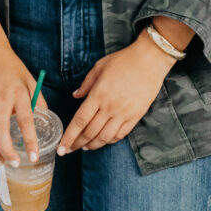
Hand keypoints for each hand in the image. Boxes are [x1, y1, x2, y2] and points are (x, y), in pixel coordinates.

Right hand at [0, 47, 48, 167]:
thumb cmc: (13, 70)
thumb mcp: (31, 81)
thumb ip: (38, 101)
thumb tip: (46, 121)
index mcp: (19, 93)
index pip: (25, 120)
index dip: (30, 140)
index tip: (34, 156)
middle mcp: (1, 99)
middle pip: (1, 129)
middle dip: (7, 150)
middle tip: (15, 164)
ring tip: (1, 162)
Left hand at [57, 32, 175, 154]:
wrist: (149, 61)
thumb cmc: (123, 61)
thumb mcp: (99, 67)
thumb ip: (86, 84)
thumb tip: (75, 96)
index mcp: (98, 94)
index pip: (80, 121)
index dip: (69, 136)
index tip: (61, 147)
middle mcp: (110, 107)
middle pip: (90, 132)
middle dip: (77, 144)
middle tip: (69, 150)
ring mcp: (123, 114)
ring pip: (104, 137)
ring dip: (93, 145)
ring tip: (85, 147)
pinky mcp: (135, 116)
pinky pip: (120, 134)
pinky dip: (109, 141)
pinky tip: (103, 140)